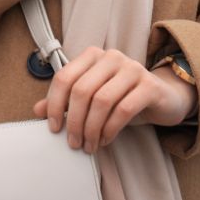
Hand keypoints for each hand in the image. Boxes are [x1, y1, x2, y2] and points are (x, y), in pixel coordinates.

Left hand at [31, 47, 196, 154]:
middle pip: (81, 90)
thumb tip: (37, 110)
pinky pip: (124, 109)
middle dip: (74, 121)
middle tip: (74, 142)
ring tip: (89, 145)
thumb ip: (66, 100)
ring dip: (92, 128)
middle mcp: (111, 57)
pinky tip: (106, 139)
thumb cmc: (122, 97)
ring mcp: (132, 68)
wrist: (163, 98)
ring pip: (102, 100)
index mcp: (92, 55)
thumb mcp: (92, 97)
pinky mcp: (149, 85)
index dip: (55, 104)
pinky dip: (110, 128)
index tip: (54, 128)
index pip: (64, 77)